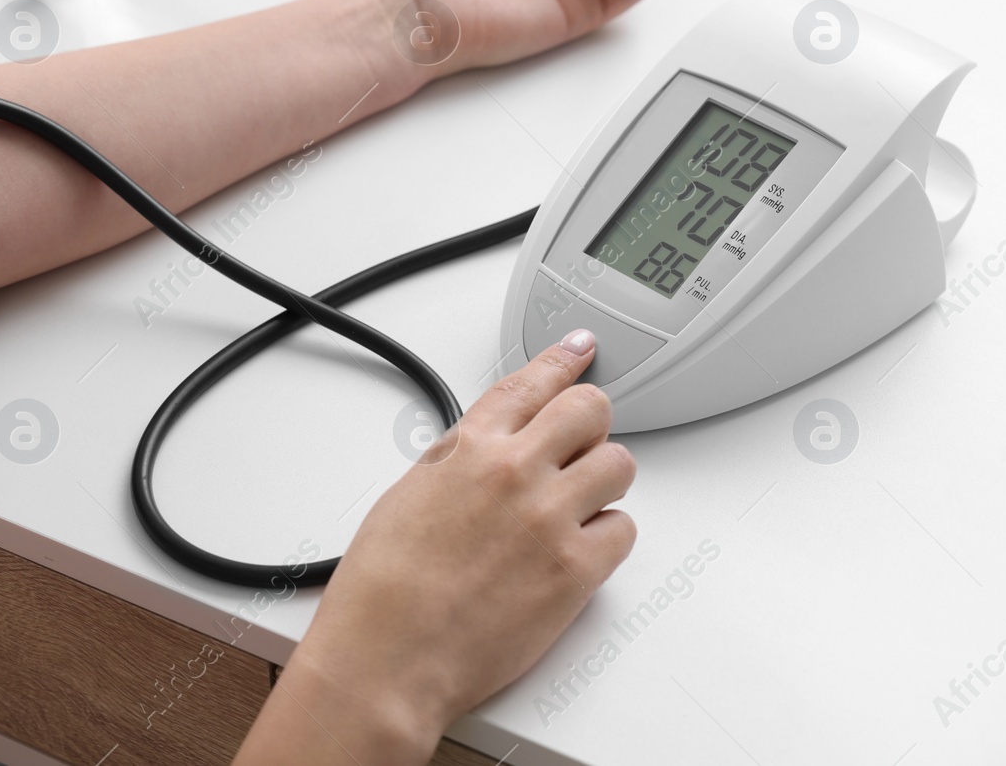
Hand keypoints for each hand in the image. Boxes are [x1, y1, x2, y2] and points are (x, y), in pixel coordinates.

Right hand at [235, 331, 635, 763]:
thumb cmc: (382, 587)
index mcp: (469, 448)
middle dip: (589, 422)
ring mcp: (550, 518)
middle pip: (590, 411)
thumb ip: (456, 459)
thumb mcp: (407, 494)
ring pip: (618, 465)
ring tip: (572, 507)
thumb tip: (486, 444)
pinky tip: (574, 549)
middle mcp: (515, 471)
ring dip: (601, 480)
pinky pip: (623, 530)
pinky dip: (606, 536)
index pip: (529, 384)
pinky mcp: (576, 571)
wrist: (388, 657)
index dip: (562, 361)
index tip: (580, 349)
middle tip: (578, 445)